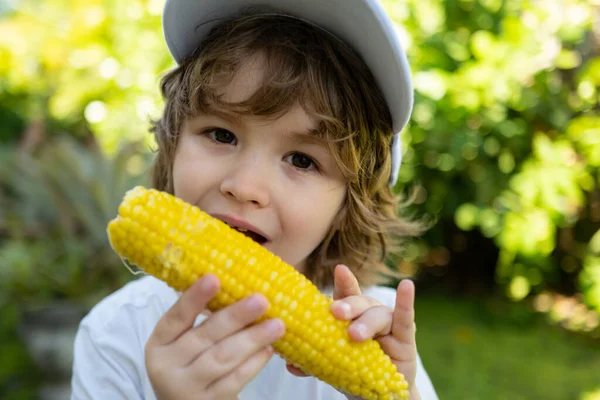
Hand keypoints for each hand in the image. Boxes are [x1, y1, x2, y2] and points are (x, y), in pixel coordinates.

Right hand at [145, 274, 285, 399]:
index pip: (176, 317)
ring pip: (222, 358)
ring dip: (252, 339)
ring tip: (277, 324)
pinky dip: (254, 363)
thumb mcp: (184, 343)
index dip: (194, 298)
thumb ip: (202, 320)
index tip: (214, 278)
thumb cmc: (191, 364)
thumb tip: (239, 283)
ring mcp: (187, 388)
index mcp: (160, 343)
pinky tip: (268, 349)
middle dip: (235, 316)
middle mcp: (168, 366)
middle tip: (261, 300)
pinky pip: (235, 380)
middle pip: (204, 337)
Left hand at [286, 265, 418, 399]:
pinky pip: (405, 319)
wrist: (375, 396)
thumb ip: (314, 360)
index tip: (339, 269)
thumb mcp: (332, 365)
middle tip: (335, 311)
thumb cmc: (352, 372)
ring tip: (354, 335)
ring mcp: (388, 325)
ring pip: (378, 314)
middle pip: (359, 302)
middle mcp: (369, 314)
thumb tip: (290, 364)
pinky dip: (405, 302)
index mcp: (350, 316)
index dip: (343, 282)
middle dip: (348, 305)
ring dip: (366, 323)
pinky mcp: (405, 339)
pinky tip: (406, 286)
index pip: (345, 294)